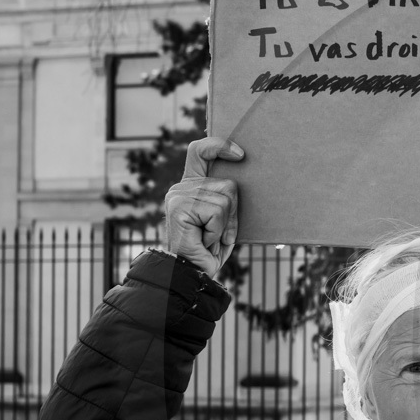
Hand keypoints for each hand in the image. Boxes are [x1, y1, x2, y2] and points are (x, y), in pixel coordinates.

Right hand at [164, 137, 243, 276]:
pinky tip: (205, 240)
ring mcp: (179, 196)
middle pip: (228, 184)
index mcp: (191, 186)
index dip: (219, 146)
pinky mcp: (180, 207)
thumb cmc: (209, 250)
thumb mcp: (222, 221)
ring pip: (226, 200)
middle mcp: (181, 187)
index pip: (199, 152)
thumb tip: (241, 182)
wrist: (191, 273)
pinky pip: (217, 212)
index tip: (241, 154)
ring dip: (226, 226)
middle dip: (234, 213)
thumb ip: (226, 200)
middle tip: (219, 233)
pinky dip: (219, 231)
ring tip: (210, 238)